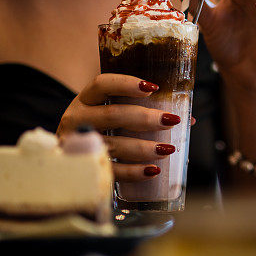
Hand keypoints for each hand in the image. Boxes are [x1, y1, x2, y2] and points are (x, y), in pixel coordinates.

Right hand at [56, 74, 180, 181]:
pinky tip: (153, 170)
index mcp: (85, 99)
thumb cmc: (99, 129)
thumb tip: (189, 118)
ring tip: (167, 148)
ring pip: (115, 145)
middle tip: (171, 120)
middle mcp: (77, 119)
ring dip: (144, 147)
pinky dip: (135, 172)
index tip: (152, 88)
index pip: (102, 84)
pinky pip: (113, 171)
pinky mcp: (86, 169)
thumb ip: (143, 110)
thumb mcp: (110, 113)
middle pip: (113, 115)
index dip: (126, 84)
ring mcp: (79, 145)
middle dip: (145, 118)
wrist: (66, 159)